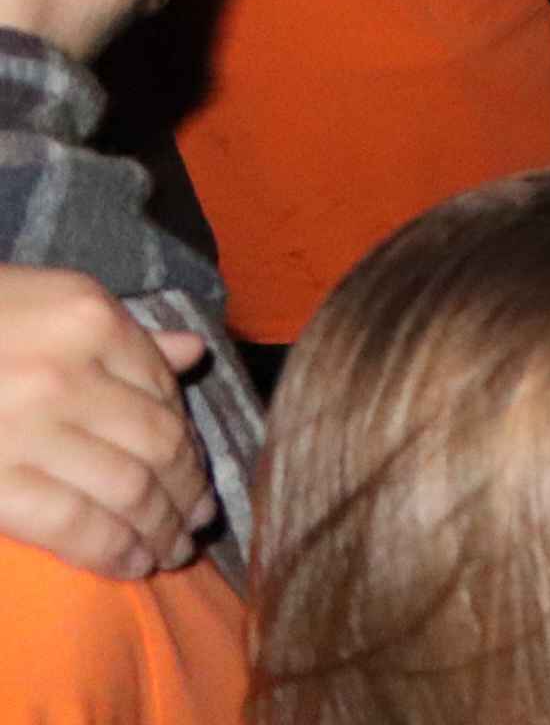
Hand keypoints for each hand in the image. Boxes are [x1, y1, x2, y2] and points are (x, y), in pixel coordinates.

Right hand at [0, 269, 212, 581]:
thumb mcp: (39, 307)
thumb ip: (120, 333)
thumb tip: (191, 354)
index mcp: (86, 316)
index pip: (163, 389)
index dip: (186, 438)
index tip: (195, 470)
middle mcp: (68, 369)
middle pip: (158, 442)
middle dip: (185, 490)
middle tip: (197, 521)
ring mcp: (31, 428)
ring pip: (131, 489)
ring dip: (163, 529)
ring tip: (172, 551)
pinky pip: (79, 526)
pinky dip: (117, 552)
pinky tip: (132, 565)